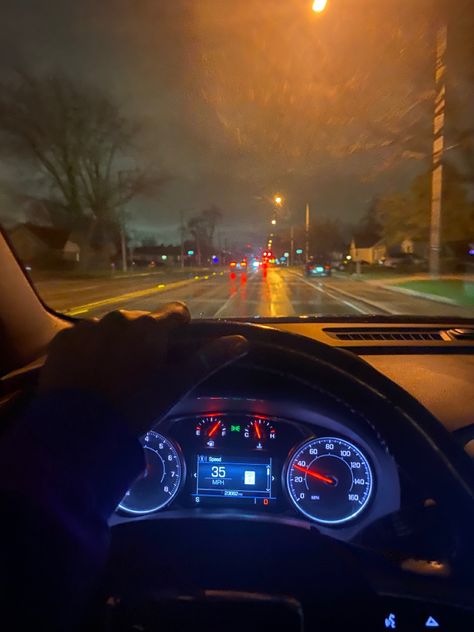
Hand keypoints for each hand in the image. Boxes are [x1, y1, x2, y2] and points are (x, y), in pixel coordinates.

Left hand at [39, 302, 247, 434]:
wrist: (78, 429)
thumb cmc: (135, 407)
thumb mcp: (175, 386)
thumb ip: (208, 359)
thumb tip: (242, 341)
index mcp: (151, 326)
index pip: (176, 313)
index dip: (179, 331)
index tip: (172, 353)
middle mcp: (120, 317)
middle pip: (141, 322)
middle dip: (143, 340)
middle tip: (139, 373)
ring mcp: (88, 326)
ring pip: (111, 329)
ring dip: (114, 344)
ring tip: (110, 377)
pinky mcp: (64, 339)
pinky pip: (82, 338)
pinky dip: (87, 351)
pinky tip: (86, 376)